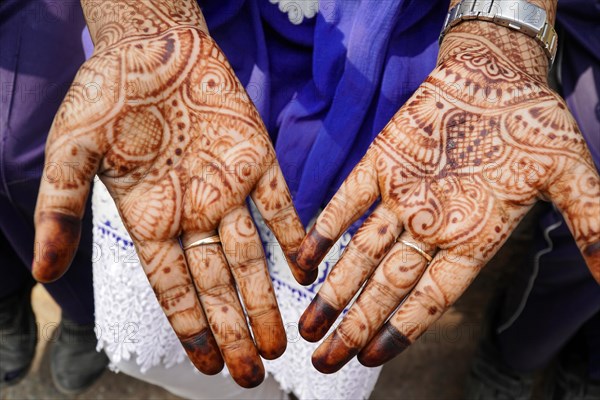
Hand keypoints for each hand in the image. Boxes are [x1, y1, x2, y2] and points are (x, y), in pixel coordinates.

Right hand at [32, 22, 313, 386]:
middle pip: (216, 284)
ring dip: (264, 299)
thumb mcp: (69, 153)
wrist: (151, 44)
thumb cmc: (106, 95)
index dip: (191, 329)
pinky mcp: (257, 158)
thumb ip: (59, 212)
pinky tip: (305, 271)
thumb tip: (46, 275)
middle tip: (252, 374)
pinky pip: (279, 204)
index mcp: (150, 219)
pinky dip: (293, 236)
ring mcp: (227, 188)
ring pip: (250, 255)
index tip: (208, 368)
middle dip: (233, 329)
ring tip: (277, 343)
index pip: (173, 288)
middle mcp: (193, 213)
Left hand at [294, 27, 599, 372]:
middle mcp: (430, 225)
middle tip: (324, 359)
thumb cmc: (534, 125)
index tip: (371, 358)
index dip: (401, 329)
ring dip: (334, 289)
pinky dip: (324, 229)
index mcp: (471, 236)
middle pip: (387, 286)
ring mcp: (401, 196)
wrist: (499, 74)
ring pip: (361, 253)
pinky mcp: (380, 163)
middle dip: (356, 324)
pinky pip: (346, 202)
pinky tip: (303, 261)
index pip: (431, 298)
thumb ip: (590, 225)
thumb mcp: (569, 176)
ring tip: (309, 327)